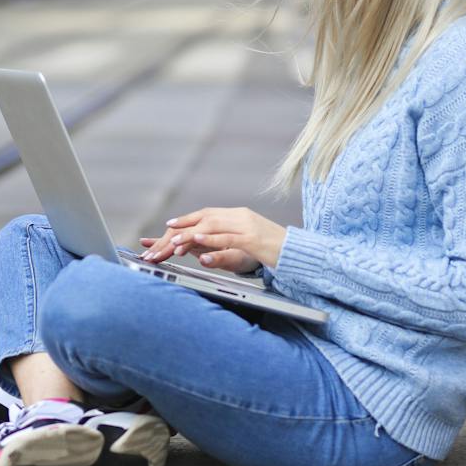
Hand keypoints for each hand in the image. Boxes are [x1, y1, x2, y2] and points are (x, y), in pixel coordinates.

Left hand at [140, 207, 285, 272]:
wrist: (299, 253)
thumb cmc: (274, 250)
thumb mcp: (248, 241)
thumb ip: (229, 239)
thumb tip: (208, 246)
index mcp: (240, 215)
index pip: (208, 213)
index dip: (188, 218)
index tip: (170, 224)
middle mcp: (242, 216)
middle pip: (206, 218)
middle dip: (184, 226)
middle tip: (166, 234)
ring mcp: (248, 227)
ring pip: (213, 226)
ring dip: (190, 233)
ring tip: (173, 240)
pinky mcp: (254, 240)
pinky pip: (227, 238)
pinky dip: (210, 240)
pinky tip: (197, 243)